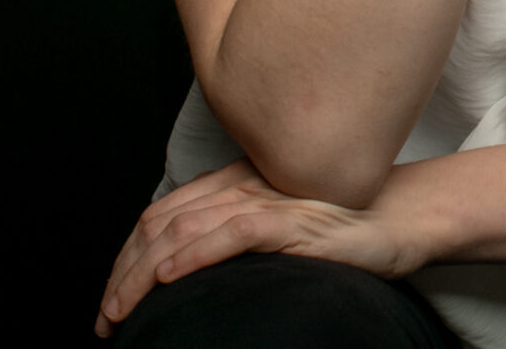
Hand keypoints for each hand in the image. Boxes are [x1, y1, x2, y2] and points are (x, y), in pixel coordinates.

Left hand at [95, 160, 428, 336]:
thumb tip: (181, 272)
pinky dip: (193, 255)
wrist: (399, 220)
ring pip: (185, 230)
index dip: (124, 259)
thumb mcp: (274, 232)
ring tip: (122, 310)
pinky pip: (232, 233)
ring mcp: (267, 199)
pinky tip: (168, 279)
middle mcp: (244, 186)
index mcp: (235, 185)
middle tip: (106, 320)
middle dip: (121, 274)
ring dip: (142, 275)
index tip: (111, 303)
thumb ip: (233, 235)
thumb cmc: (338, 233)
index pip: (160, 216)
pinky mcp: (292, 220)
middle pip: (161, 225)